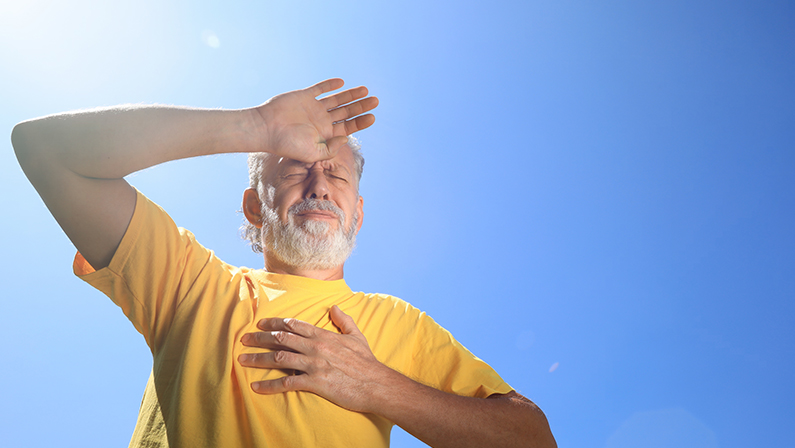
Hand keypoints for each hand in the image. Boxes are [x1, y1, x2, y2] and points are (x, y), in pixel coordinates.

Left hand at [238, 305, 389, 411]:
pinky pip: (287, 383)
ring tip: (243, 360)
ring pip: (279, 358)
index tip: (260, 324)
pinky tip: (257, 387)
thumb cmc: (366, 361)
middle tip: (244, 339)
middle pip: (281, 338)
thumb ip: (344, 320)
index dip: (275, 323)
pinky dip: (269, 385)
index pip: (293, 325)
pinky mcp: (314, 382)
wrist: (375, 383)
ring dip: (258, 358)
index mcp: (323, 335)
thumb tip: (334, 307)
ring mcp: (313, 364)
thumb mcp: (357, 335)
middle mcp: (315, 347)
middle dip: (259, 338)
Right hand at [252, 78, 378, 162]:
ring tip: (366, 91)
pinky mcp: (304, 96)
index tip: (373, 116)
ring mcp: (313, 108)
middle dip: (361, 106)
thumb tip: (347, 138)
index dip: (361, 122)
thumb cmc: (287, 144)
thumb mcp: (313, 153)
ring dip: (351, 95)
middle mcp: (321, 121)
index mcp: (325, 135)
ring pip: (337, 100)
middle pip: (346, 112)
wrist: (266, 129)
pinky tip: (342, 83)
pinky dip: (330, 85)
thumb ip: (331, 148)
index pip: (348, 127)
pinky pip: (320, 89)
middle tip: (376, 101)